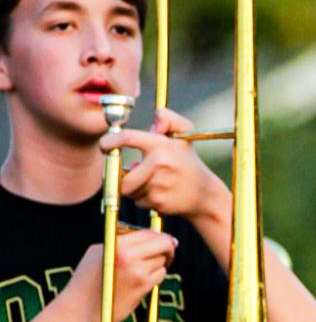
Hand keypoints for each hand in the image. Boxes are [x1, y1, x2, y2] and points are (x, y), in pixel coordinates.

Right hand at [61, 227, 177, 321]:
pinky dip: (155, 276)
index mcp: (117, 244)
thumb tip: (146, 236)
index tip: (166, 240)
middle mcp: (129, 256)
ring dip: (159, 264)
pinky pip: (159, 277)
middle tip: (169, 251)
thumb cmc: (86, 281)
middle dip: (168, 247)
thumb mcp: (97, 252)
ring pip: (162, 262)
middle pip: (163, 245)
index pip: (148, 233)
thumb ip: (121, 241)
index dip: (160, 235)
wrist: (80, 310)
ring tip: (146, 267)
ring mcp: (138, 273)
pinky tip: (143, 279)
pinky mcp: (142, 288)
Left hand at [103, 107, 231, 225]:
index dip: (110, 141)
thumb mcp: (184, 135)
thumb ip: (168, 118)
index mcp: (161, 146)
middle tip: (126, 172)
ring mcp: (158, 186)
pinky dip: (143, 199)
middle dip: (120, 176)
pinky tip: (157, 193)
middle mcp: (159, 165)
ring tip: (148, 181)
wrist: (204, 194)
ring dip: (133, 187)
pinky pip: (138, 202)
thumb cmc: (189, 162)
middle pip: (122, 174)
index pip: (127, 138)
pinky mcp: (158, 202)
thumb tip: (153, 121)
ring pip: (129, 189)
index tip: (104, 146)